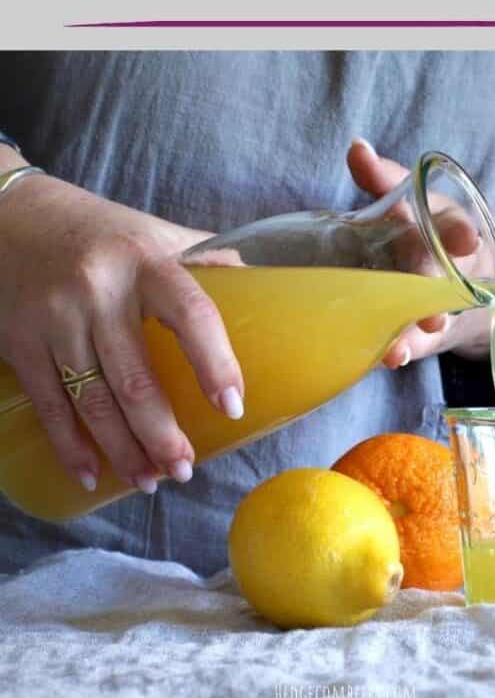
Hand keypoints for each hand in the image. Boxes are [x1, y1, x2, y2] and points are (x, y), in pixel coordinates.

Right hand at [0, 149, 243, 494]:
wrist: (12, 218)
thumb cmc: (100, 231)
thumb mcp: (156, 234)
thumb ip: (206, 257)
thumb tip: (265, 284)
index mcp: (145, 261)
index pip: (191, 313)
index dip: (215, 363)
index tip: (232, 406)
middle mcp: (99, 291)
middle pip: (136, 378)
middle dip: (163, 434)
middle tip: (185, 469)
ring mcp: (56, 320)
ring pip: (94, 401)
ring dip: (124, 450)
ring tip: (151, 479)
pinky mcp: (21, 343)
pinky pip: (50, 405)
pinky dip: (71, 447)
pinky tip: (91, 474)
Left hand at [347, 140, 494, 367]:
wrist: (461, 287)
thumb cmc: (418, 233)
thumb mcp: (407, 201)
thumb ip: (382, 177)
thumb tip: (358, 146)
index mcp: (443, 226)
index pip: (455, 223)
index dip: (460, 231)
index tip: (468, 239)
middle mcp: (445, 264)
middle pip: (438, 271)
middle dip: (430, 278)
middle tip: (426, 286)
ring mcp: (437, 302)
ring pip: (431, 312)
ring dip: (421, 320)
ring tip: (413, 332)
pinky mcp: (425, 333)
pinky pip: (415, 343)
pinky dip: (404, 349)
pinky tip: (391, 356)